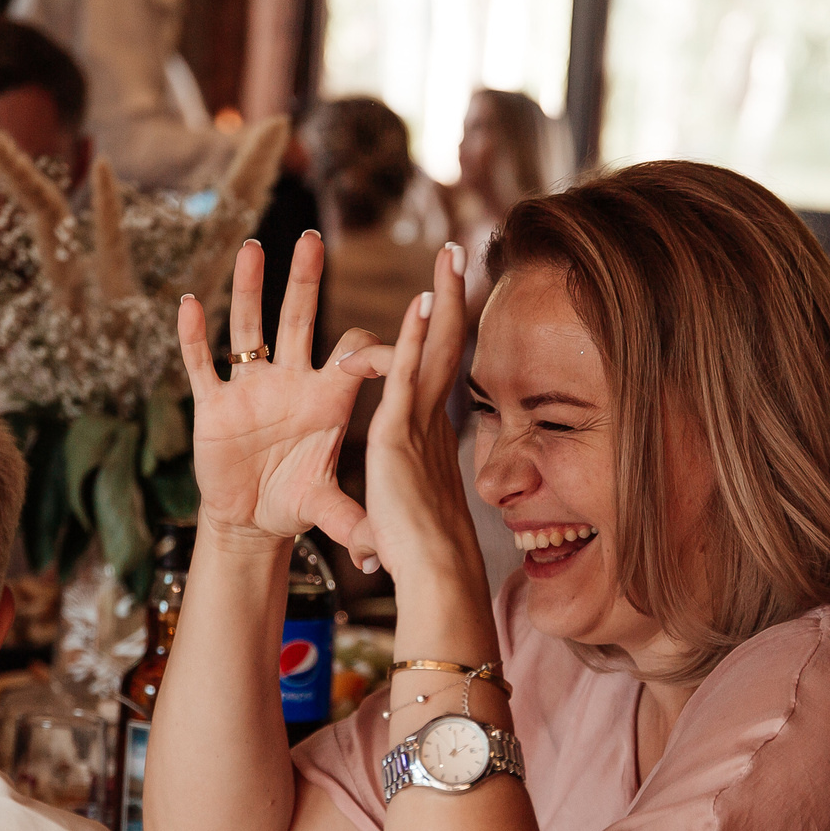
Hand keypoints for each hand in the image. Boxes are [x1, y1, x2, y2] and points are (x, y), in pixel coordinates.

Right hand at [176, 233, 371, 547]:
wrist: (249, 521)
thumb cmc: (293, 502)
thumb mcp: (324, 507)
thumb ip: (350, 518)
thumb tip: (380, 549)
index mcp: (328, 399)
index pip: (355, 359)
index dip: (372, 353)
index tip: (386, 354)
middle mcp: (291, 381)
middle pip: (300, 321)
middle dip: (305, 282)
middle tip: (312, 240)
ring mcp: (250, 388)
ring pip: (249, 329)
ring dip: (248, 290)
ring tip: (252, 247)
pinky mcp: (213, 404)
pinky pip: (201, 364)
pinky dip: (193, 337)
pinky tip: (188, 302)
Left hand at [339, 242, 482, 592]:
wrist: (434, 573)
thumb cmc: (420, 555)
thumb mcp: (402, 517)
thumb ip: (388, 513)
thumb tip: (374, 541)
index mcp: (431, 434)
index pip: (438, 369)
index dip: (443, 332)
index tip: (442, 302)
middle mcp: (433, 419)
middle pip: (448, 343)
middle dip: (452, 297)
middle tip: (456, 257)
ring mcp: (420, 422)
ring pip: (437, 346)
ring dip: (444, 298)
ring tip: (449, 258)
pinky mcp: (400, 432)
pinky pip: (407, 372)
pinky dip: (417, 335)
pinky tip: (423, 301)